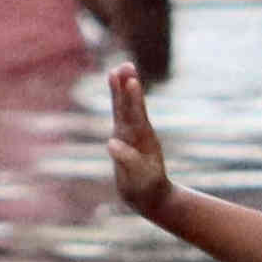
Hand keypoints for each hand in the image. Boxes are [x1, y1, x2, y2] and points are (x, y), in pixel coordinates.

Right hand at [107, 63, 173, 217]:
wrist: (150, 196)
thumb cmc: (146, 188)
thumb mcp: (139, 177)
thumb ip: (127, 160)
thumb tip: (111, 143)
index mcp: (143, 139)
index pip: (137, 114)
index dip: (134, 98)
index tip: (132, 80)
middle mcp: (137, 133)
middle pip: (129, 105)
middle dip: (126, 86)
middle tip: (125, 65)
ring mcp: (130, 135)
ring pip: (123, 108)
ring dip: (121, 90)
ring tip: (117, 70)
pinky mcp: (123, 139)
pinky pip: (120, 116)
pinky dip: (118, 103)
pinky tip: (116, 91)